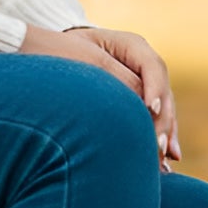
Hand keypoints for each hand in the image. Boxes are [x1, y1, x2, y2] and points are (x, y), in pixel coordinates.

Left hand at [18, 24, 181, 169]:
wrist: (41, 55)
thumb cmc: (60, 54)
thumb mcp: (85, 62)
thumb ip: (115, 80)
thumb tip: (141, 107)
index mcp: (132, 45)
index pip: (153, 67)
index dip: (156, 89)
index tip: (152, 109)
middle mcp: (141, 64)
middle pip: (162, 92)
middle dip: (164, 121)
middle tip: (160, 146)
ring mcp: (141, 84)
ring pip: (161, 110)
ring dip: (165, 134)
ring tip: (167, 160)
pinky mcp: (135, 103)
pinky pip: (152, 121)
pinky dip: (157, 138)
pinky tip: (167, 161)